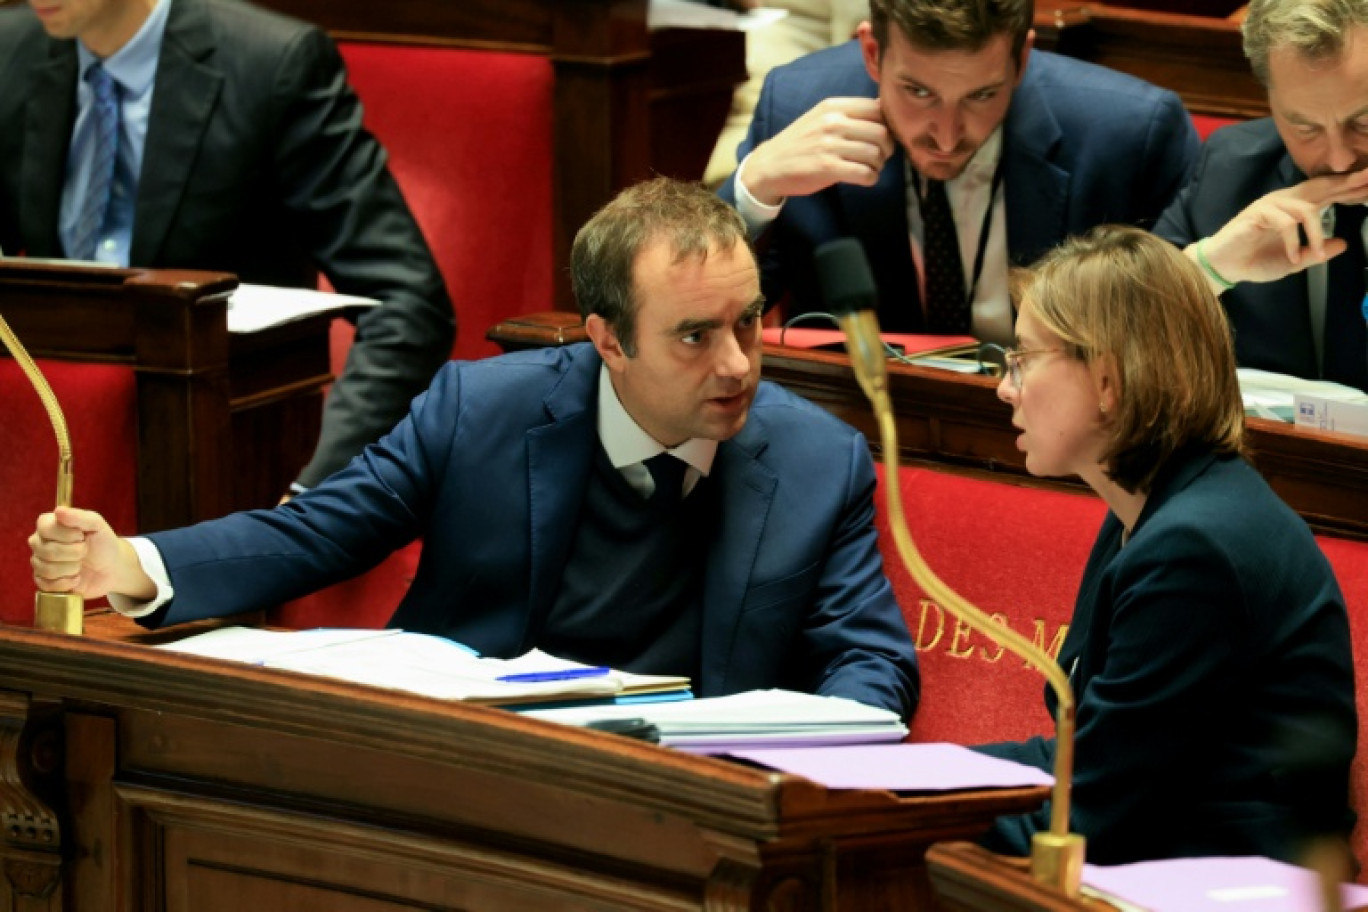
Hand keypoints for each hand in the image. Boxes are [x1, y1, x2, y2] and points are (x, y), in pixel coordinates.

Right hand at [29, 506, 153, 600]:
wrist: (112, 568)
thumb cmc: (103, 543)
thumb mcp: (97, 525)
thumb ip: (79, 517)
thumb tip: (58, 511)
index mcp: (48, 525)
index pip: (45, 528)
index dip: (67, 534)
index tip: (82, 535)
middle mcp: (39, 543)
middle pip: (47, 550)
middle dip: (75, 553)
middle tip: (85, 551)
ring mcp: (39, 563)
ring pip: (47, 569)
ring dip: (72, 568)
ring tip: (81, 564)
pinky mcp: (44, 582)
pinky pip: (47, 585)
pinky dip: (68, 583)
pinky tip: (76, 577)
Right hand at [742, 97, 892, 205]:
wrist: (769, 165)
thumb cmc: (799, 143)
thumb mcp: (820, 117)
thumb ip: (848, 113)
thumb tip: (884, 109)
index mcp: (833, 106)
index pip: (877, 109)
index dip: (887, 124)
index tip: (882, 137)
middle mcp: (833, 122)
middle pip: (881, 132)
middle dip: (887, 148)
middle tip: (880, 156)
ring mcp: (829, 145)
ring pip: (875, 154)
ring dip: (879, 165)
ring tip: (870, 168)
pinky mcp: (827, 168)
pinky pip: (864, 173)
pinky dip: (871, 178)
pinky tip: (865, 179)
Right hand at [1196, 167, 1367, 285]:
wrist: (1224, 267)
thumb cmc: (1255, 261)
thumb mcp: (1295, 261)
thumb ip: (1317, 252)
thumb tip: (1343, 243)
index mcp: (1295, 208)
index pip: (1327, 194)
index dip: (1349, 189)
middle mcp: (1285, 201)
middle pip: (1320, 187)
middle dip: (1345, 184)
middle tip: (1367, 179)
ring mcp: (1271, 205)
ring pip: (1306, 208)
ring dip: (1316, 232)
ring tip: (1318, 254)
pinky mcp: (1257, 213)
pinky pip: (1285, 223)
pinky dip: (1293, 242)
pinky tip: (1293, 256)